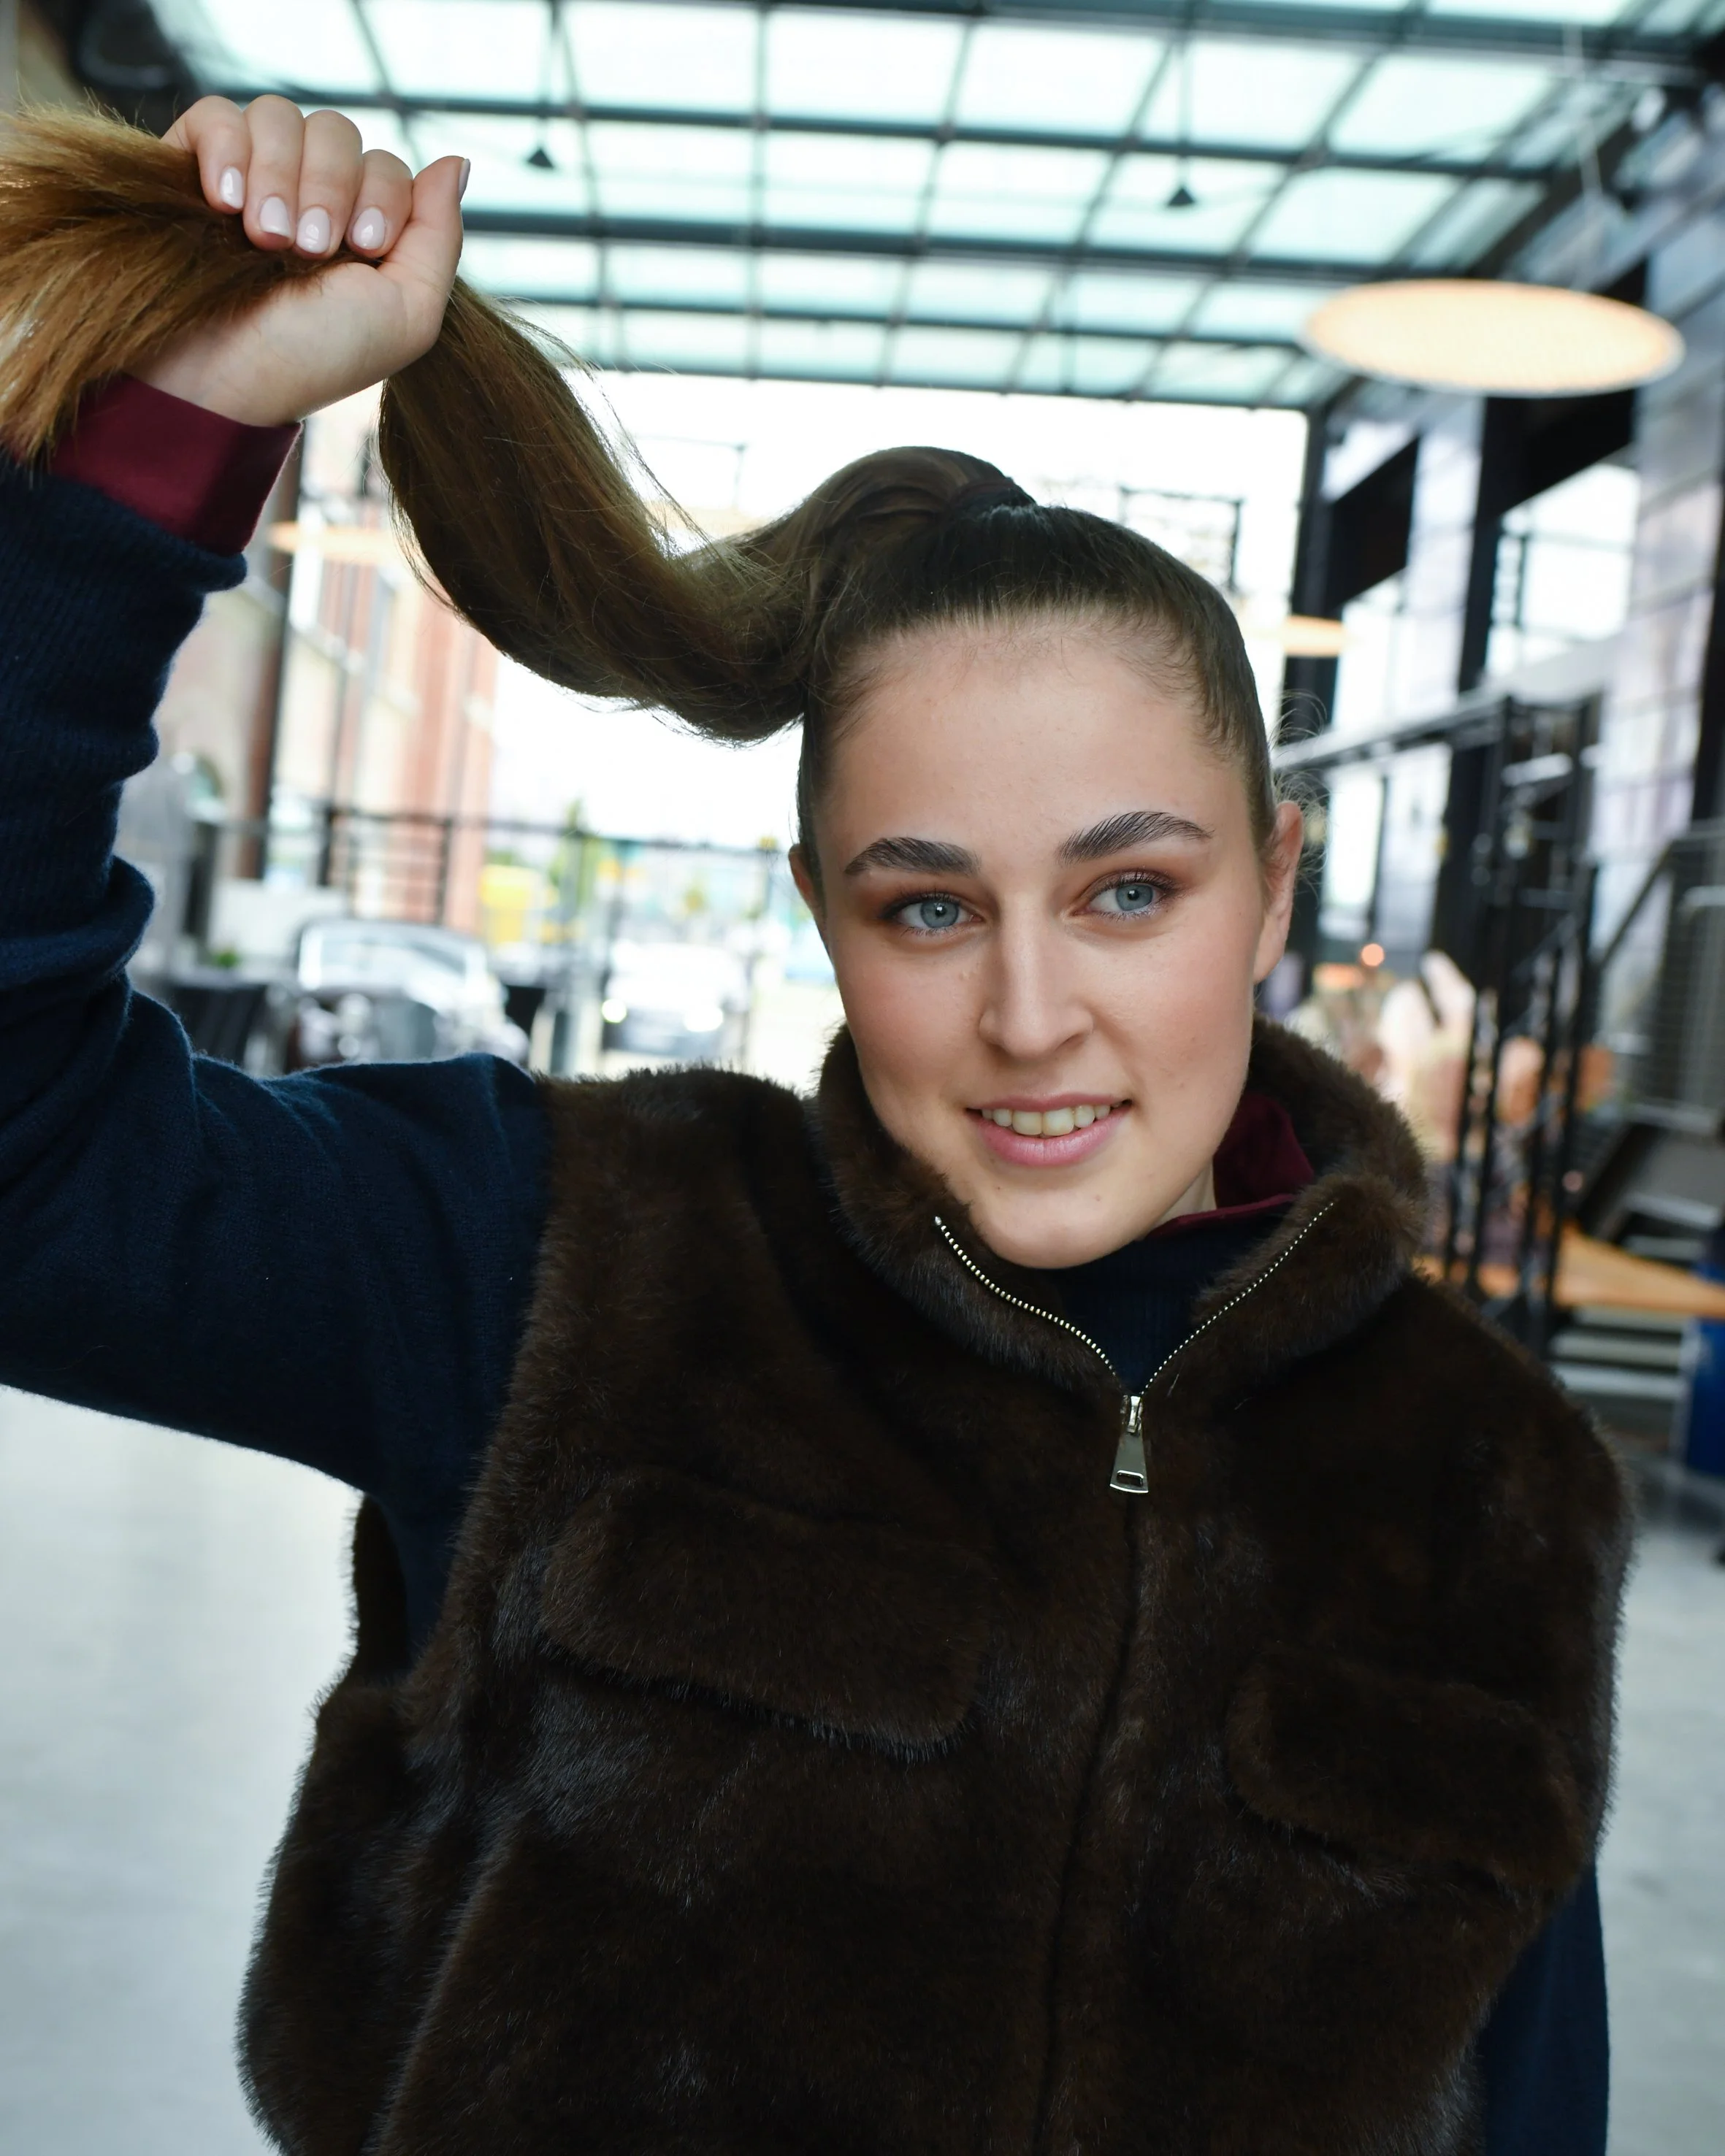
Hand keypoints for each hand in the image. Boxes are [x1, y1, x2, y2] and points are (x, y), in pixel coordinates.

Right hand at [142, 95, 466, 426]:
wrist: (227, 378)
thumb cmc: (315, 359)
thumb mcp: (407, 313)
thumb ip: (438, 237)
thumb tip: (455, 162)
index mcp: (358, 225)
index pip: (384, 163)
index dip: (380, 195)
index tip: (362, 248)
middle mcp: (306, 194)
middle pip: (335, 129)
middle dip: (329, 187)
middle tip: (307, 249)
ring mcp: (249, 177)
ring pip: (278, 115)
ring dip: (279, 176)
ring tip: (264, 238)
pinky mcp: (190, 167)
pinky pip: (216, 115)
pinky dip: (226, 149)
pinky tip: (224, 203)